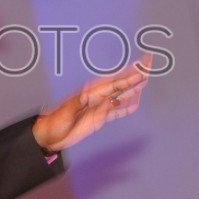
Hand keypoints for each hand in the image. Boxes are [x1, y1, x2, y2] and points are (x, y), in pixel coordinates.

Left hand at [32, 55, 151, 152]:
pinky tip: (135, 105)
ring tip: (146, 80)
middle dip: (135, 74)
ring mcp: (99, 108)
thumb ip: (77, 104)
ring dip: (134, 89)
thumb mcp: (65, 112)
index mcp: (90, 94)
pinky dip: (126, 108)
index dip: (129, 77)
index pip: (114, 84)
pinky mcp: (98, 119)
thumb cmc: (55, 122)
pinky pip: (116, 111)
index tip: (142, 71)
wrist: (50, 136)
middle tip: (149, 62)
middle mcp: (97, 98)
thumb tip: (88, 96)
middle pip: (120, 85)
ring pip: (121, 96)